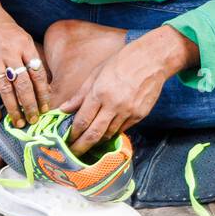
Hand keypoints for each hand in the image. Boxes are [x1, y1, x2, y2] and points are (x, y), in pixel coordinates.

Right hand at [0, 0, 50, 126]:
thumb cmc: (2, 26)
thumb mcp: (21, 36)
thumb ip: (29, 56)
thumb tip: (41, 82)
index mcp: (24, 44)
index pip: (38, 73)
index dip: (43, 93)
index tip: (46, 108)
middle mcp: (10, 52)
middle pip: (24, 85)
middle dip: (30, 106)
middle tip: (34, 120)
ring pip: (6, 89)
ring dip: (13, 109)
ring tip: (18, 122)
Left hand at [57, 26, 196, 156]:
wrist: (151, 60)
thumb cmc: (121, 62)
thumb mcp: (96, 73)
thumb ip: (80, 94)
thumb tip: (63, 109)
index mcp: (99, 92)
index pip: (82, 121)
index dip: (73, 134)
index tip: (66, 141)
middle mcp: (113, 105)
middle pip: (94, 134)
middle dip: (81, 147)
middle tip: (74, 155)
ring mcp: (128, 112)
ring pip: (108, 134)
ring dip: (97, 141)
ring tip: (88, 144)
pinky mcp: (139, 116)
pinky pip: (122, 130)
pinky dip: (112, 133)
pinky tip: (106, 132)